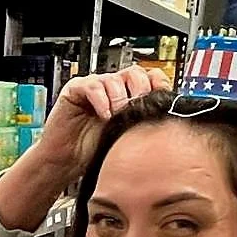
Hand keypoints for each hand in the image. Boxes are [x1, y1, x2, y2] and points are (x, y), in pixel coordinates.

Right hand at [0, 66, 172, 230]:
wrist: (66, 163)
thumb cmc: (94, 152)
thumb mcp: (127, 137)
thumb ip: (143, 123)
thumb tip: (170, 117)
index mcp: (128, 95)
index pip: (150, 77)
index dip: (157, 86)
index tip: (160, 103)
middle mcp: (112, 87)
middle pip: (135, 73)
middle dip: (139, 93)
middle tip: (136, 113)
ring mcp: (94, 86)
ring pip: (115, 78)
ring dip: (119, 98)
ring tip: (117, 118)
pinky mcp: (75, 90)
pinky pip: (92, 85)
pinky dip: (101, 100)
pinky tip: (104, 116)